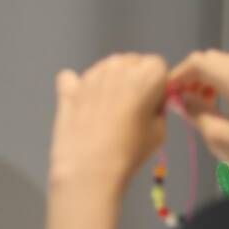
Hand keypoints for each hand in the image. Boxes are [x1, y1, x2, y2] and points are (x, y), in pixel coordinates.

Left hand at [49, 54, 167, 193]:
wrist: (90, 167)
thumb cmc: (129, 151)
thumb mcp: (160, 130)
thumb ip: (158, 106)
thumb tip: (149, 100)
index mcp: (146, 74)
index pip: (156, 64)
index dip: (156, 83)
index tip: (151, 102)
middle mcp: (117, 67)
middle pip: (130, 61)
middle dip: (132, 78)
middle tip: (130, 107)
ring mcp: (90, 75)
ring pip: (104, 67)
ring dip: (108, 81)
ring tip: (107, 112)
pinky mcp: (68, 87)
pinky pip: (72, 77)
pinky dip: (77, 87)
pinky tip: (82, 105)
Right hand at [170, 50, 228, 185]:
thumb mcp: (221, 139)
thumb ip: (196, 113)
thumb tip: (180, 98)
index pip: (199, 62)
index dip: (178, 75)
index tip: (168, 93)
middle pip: (213, 59)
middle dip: (192, 76)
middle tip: (182, 100)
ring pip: (227, 64)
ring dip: (208, 78)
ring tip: (202, 103)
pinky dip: (224, 81)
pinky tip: (223, 103)